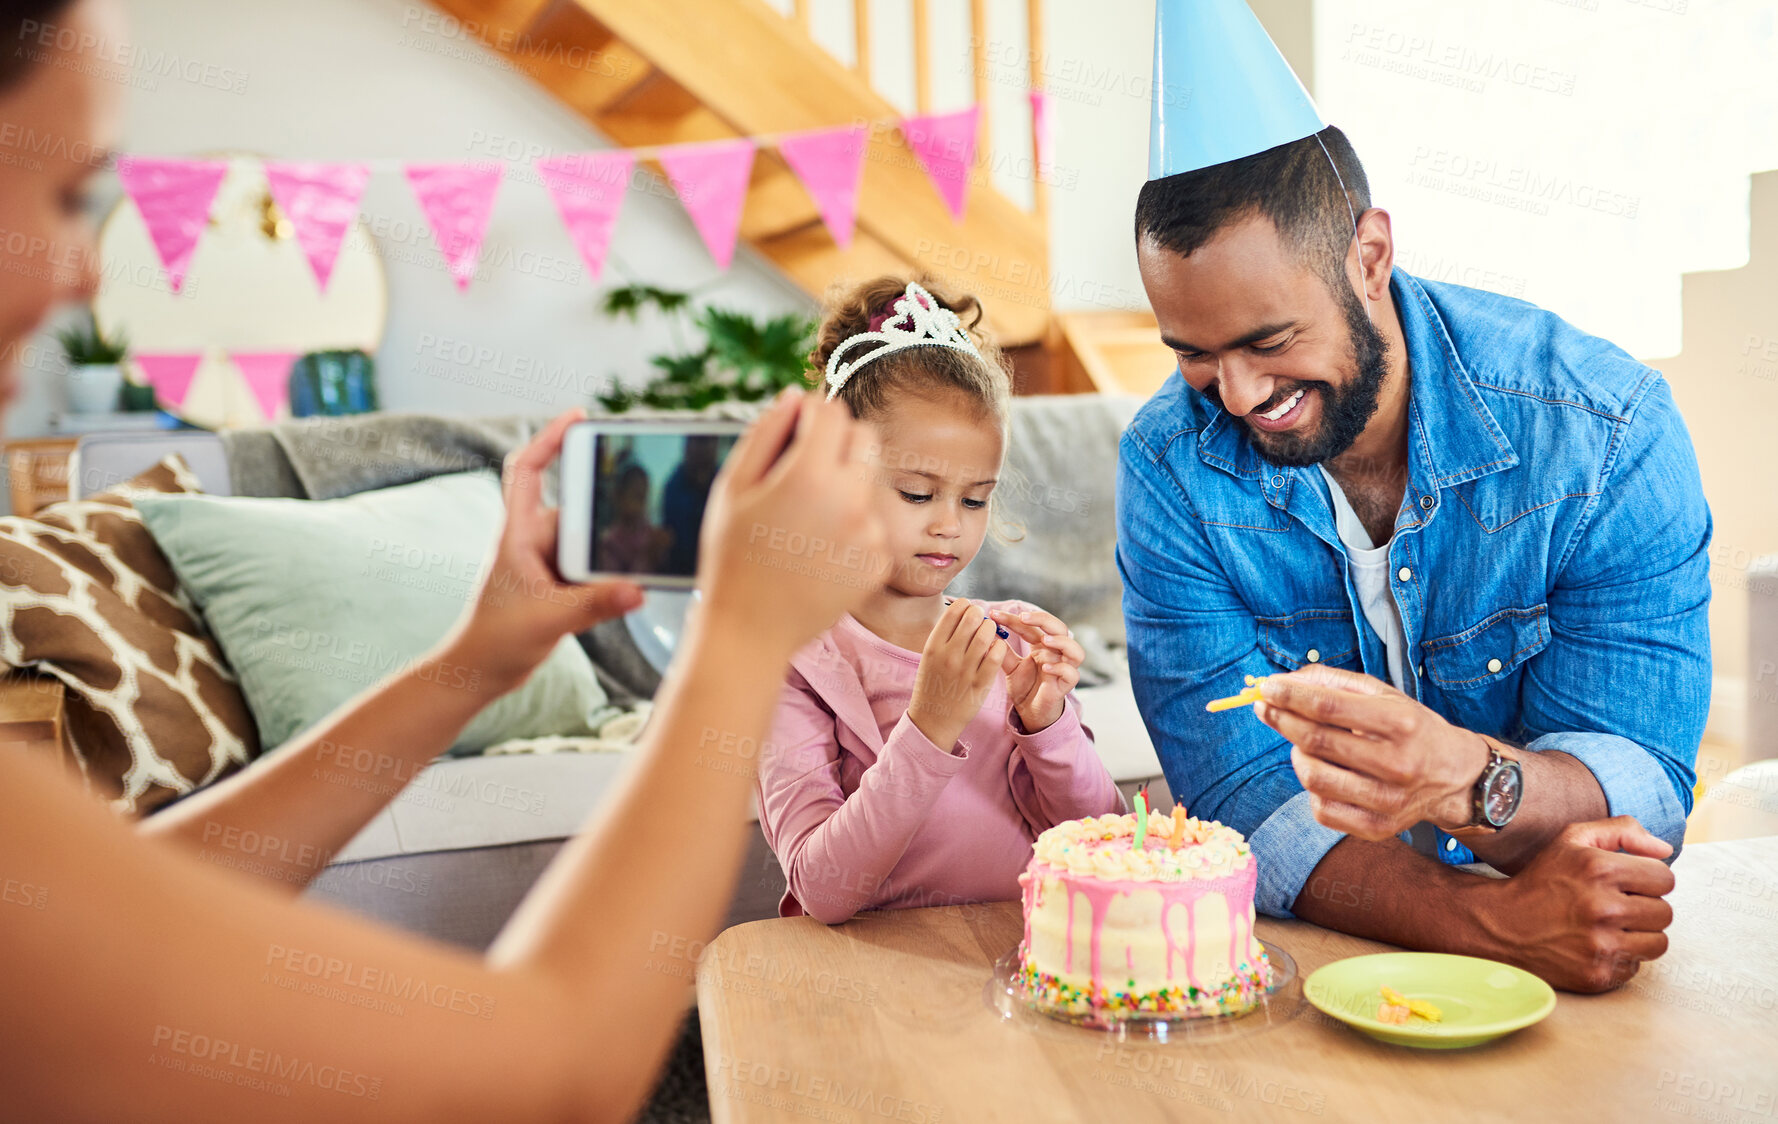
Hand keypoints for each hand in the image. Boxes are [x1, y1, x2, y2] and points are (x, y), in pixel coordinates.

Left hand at [444, 409, 645, 691]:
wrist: (479, 672)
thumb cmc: (495, 641)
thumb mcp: (548, 620)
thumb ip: (594, 605)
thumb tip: (638, 590)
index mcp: (518, 534)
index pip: (527, 469)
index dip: (551, 437)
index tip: (580, 417)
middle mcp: (534, 542)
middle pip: (577, 507)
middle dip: (607, 507)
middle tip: (643, 505)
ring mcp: (548, 564)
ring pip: (591, 540)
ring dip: (614, 546)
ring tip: (648, 550)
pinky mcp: (561, 586)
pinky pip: (595, 568)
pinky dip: (614, 572)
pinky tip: (639, 581)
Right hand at [694, 388, 887, 657]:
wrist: (751, 631)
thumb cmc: (732, 556)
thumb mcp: (733, 488)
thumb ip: (766, 433)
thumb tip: (796, 397)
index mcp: (810, 474)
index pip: (833, 411)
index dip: (812, 412)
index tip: (797, 427)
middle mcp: (851, 500)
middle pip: (864, 438)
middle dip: (838, 442)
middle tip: (804, 470)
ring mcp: (871, 534)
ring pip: (869, 482)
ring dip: (845, 487)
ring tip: (805, 522)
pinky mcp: (881, 562)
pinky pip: (873, 525)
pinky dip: (852, 529)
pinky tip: (818, 552)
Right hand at [907, 598, 1010, 752]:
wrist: (933, 720)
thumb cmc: (933, 684)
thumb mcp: (930, 657)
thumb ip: (945, 636)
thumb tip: (964, 612)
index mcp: (933, 646)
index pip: (953, 612)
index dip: (965, 605)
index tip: (969, 610)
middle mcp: (948, 655)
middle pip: (972, 618)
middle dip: (980, 614)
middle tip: (982, 619)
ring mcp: (965, 670)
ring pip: (986, 634)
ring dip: (992, 628)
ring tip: (990, 632)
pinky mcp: (980, 683)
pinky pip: (996, 656)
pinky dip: (999, 646)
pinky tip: (996, 648)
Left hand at [989, 606, 1083, 733]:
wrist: (1030, 713)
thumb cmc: (1024, 687)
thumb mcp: (1010, 667)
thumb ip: (1002, 652)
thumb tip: (987, 633)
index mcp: (1042, 645)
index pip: (1031, 625)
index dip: (1013, 619)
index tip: (993, 615)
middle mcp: (1056, 653)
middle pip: (1059, 628)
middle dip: (1043, 619)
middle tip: (1023, 617)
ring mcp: (1063, 668)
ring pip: (1075, 650)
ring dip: (1061, 642)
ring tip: (1043, 640)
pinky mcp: (1066, 685)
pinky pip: (1071, 674)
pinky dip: (1061, 668)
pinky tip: (1045, 667)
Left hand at [1254, 665, 1489, 838]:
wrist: (1456, 778)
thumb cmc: (1413, 729)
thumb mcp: (1386, 696)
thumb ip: (1336, 684)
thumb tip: (1285, 682)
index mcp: (1401, 724)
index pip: (1328, 708)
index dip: (1290, 697)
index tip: (1268, 688)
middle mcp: (1397, 765)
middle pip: (1316, 741)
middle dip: (1282, 719)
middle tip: (1266, 707)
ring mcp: (1387, 801)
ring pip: (1312, 776)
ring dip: (1296, 753)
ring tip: (1303, 741)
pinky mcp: (1378, 827)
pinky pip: (1321, 809)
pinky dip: (1311, 787)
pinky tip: (1322, 770)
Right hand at [1479, 817, 1674, 991]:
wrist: (1502, 924)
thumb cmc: (1542, 880)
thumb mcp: (1572, 840)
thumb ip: (1621, 830)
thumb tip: (1665, 850)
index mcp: (1601, 869)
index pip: (1665, 878)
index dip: (1646, 879)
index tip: (1626, 883)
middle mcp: (1603, 908)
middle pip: (1665, 912)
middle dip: (1644, 907)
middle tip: (1616, 905)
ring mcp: (1601, 945)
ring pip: (1658, 942)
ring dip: (1639, 934)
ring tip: (1611, 926)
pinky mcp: (1598, 974)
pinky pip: (1636, 966)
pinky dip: (1621, 956)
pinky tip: (1596, 945)